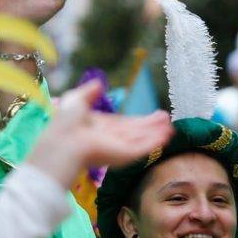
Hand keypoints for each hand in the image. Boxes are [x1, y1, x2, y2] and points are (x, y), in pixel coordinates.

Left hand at [28, 82, 173, 185]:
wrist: (65, 142)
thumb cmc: (66, 123)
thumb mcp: (76, 100)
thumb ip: (88, 92)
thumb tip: (99, 83)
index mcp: (100, 127)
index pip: (124, 124)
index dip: (140, 120)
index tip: (153, 115)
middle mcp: (111, 139)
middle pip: (137, 132)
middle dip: (152, 126)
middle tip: (167, 120)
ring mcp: (119, 147)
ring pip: (142, 140)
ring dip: (157, 134)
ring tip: (171, 128)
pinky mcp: (125, 155)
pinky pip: (143, 148)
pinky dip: (155, 142)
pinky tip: (166, 137)